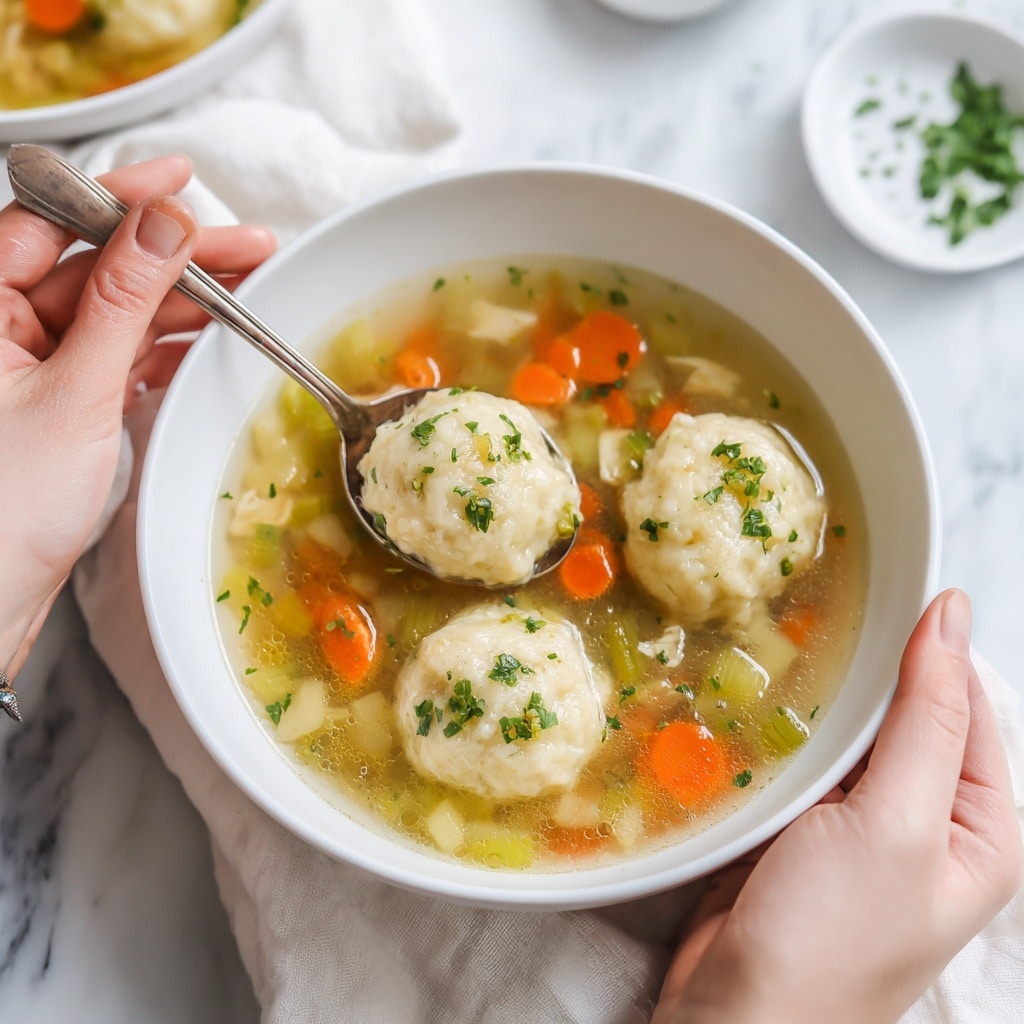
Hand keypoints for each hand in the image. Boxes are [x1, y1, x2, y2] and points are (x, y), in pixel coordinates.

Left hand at [0, 155, 275, 677]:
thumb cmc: (8, 504)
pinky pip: (120, 359)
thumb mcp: (76, 391)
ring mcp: (36, 368)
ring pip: (117, 314)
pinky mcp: (65, 405)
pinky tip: (208, 343)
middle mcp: (2, 329)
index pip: (51, 223)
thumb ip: (123, 302)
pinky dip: (165, 351)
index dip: (119, 195)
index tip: (180, 178)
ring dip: (181, 305)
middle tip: (247, 247)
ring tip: (249, 293)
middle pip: (98, 267)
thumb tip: (163, 223)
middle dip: (174, 257)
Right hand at [653, 589, 1022, 1023]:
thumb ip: (928, 718)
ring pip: (846, 734)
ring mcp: (861, 827)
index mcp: (982, 825)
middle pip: (902, 714)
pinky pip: (801, 760)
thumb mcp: (901, 822)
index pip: (964, 705)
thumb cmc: (835, 934)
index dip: (925, 647)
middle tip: (811, 616)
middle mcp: (928, 822)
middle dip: (862, 674)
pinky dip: (782, 732)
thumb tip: (953, 612)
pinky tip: (753, 704)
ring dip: (816, 701)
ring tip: (773, 648)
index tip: (873, 589)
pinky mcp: (802, 829)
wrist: (740, 1016)